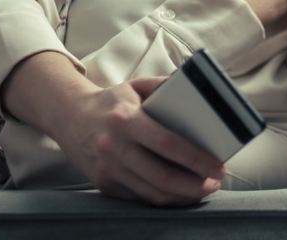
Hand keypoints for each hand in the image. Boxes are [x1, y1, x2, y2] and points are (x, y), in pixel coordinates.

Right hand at [1, 51, 224, 206]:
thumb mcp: (136, 86)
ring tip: (203, 189)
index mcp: (125, 120)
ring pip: (152, 193)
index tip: (217, 166)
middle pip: (162, 176)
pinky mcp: (104, 185)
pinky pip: (140, 199)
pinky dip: (164, 199)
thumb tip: (198, 93)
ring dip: (183, 196)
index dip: (195, 158)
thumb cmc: (111, 103)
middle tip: (215, 182)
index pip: (166, 143)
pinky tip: (181, 193)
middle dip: (195, 184)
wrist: (69, 118)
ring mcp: (107, 170)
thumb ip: (165, 86)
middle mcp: (114, 148)